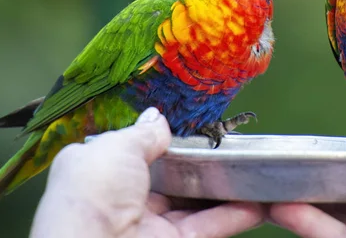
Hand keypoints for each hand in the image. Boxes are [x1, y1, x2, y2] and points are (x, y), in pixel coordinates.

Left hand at [30, 107, 263, 237]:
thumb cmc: (91, 195)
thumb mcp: (115, 147)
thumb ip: (143, 133)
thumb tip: (158, 118)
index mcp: (98, 170)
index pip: (133, 150)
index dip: (159, 139)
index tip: (188, 126)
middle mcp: (121, 197)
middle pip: (167, 176)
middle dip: (195, 162)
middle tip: (225, 146)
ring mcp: (146, 225)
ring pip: (190, 203)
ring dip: (221, 189)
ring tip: (248, 172)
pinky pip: (205, 226)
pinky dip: (231, 216)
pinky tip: (254, 203)